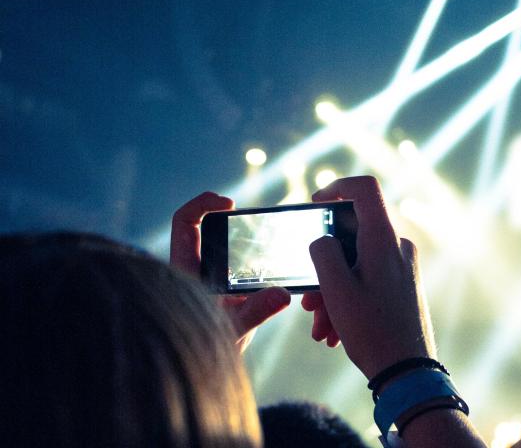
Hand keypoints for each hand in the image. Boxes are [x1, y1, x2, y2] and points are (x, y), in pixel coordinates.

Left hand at [170, 191, 290, 351]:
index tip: (229, 203)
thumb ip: (256, 311)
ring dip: (240, 238)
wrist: (204, 371)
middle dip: (227, 218)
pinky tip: (267, 265)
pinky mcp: (219, 287)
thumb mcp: (234, 329)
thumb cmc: (205, 351)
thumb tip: (282, 294)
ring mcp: (206, 277)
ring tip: (263, 240)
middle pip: (201, 226)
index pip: (184, 222)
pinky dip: (249, 256)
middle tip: (251, 219)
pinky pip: (232, 261)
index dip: (202, 203)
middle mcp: (193, 268)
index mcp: (185, 269)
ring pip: (218, 243)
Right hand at [302, 176, 435, 378]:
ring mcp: (401, 265)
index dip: (336, 187)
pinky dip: (347, 294)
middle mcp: (397, 246)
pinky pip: (367, 276)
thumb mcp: (336, 290)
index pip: (364, 188)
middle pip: (351, 234)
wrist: (410, 374)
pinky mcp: (402, 282)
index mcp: (383, 239)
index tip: (315, 204)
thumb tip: (322, 239)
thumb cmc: (373, 331)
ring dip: (332, 287)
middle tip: (309, 298)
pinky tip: (335, 328)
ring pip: (355, 260)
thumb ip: (323, 252)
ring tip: (320, 324)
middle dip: (324, 262)